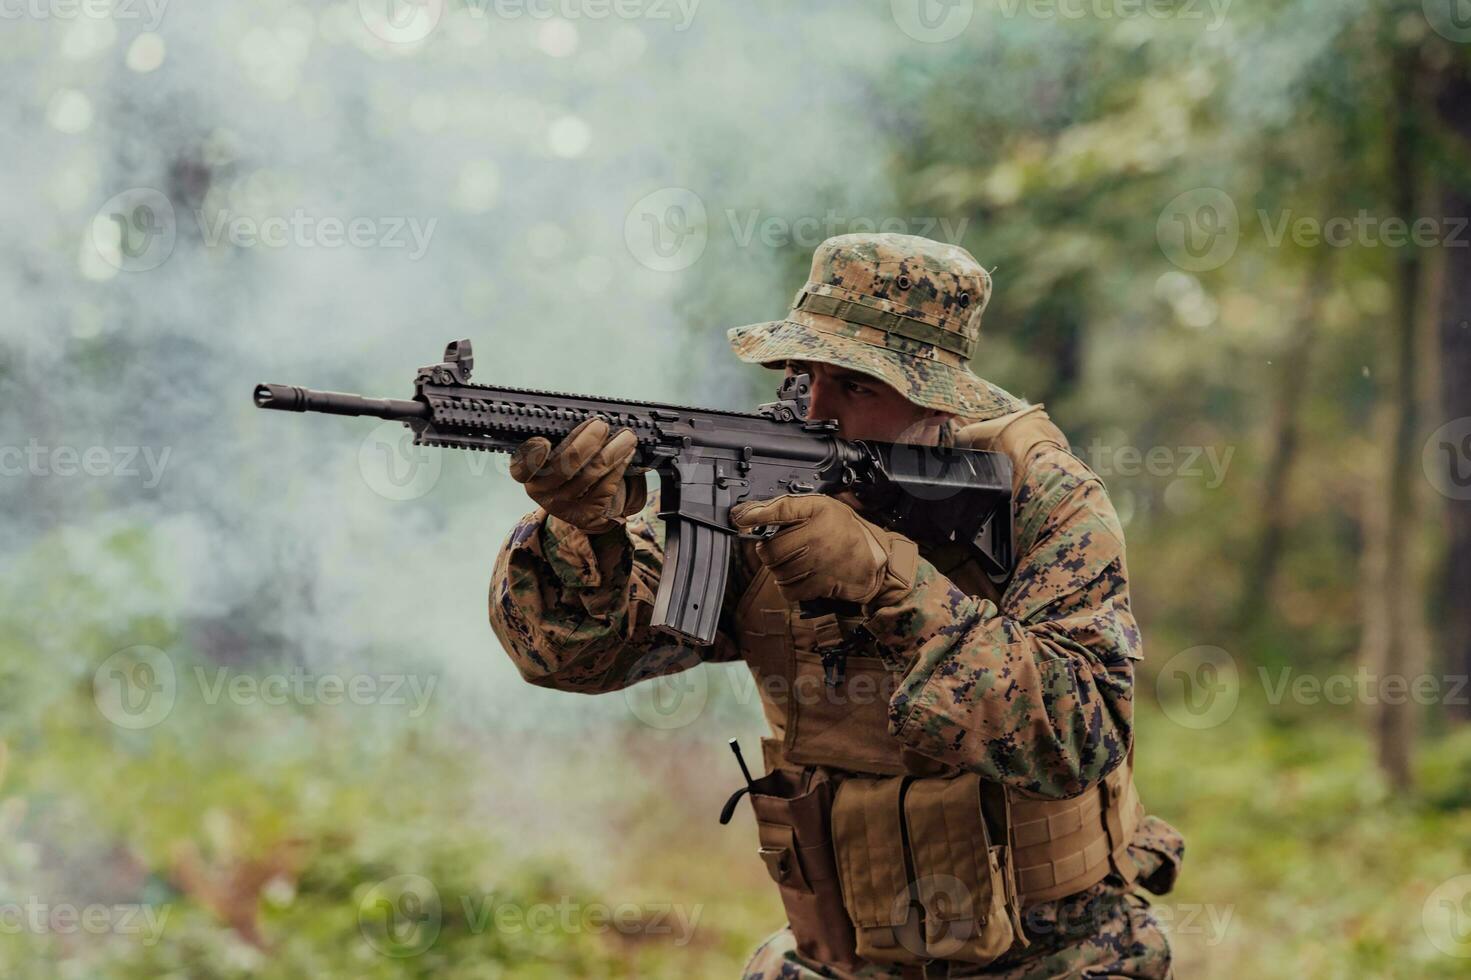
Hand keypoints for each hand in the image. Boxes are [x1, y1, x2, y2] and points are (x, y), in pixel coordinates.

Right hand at [509, 417, 646, 533]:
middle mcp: (543, 494)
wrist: (582, 507)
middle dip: (587, 442)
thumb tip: (588, 422)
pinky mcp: (588, 514)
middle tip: (601, 425)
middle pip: (565, 467)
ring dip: (613, 451)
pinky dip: (620, 466)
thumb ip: (562, 441)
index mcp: (530, 475)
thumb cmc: (569, 469)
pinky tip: (627, 453)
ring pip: (592, 474)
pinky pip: (607, 486)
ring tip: (626, 436)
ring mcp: (565, 506)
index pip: (521, 468)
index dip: (531, 455)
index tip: (544, 441)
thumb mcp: (558, 457)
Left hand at [730, 494, 917, 609]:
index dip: (756, 514)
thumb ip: (785, 508)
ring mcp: (819, 563)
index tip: (739, 518)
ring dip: (779, 569)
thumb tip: (745, 514)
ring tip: (793, 560)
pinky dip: (788, 585)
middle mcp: (818, 536)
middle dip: (769, 550)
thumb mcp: (820, 507)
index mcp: (818, 511)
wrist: (873, 560)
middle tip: (779, 547)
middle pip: (771, 549)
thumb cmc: (843, 530)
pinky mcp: (820, 584)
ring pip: (777, 571)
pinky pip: (788, 589)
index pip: (782, 510)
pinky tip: (798, 575)